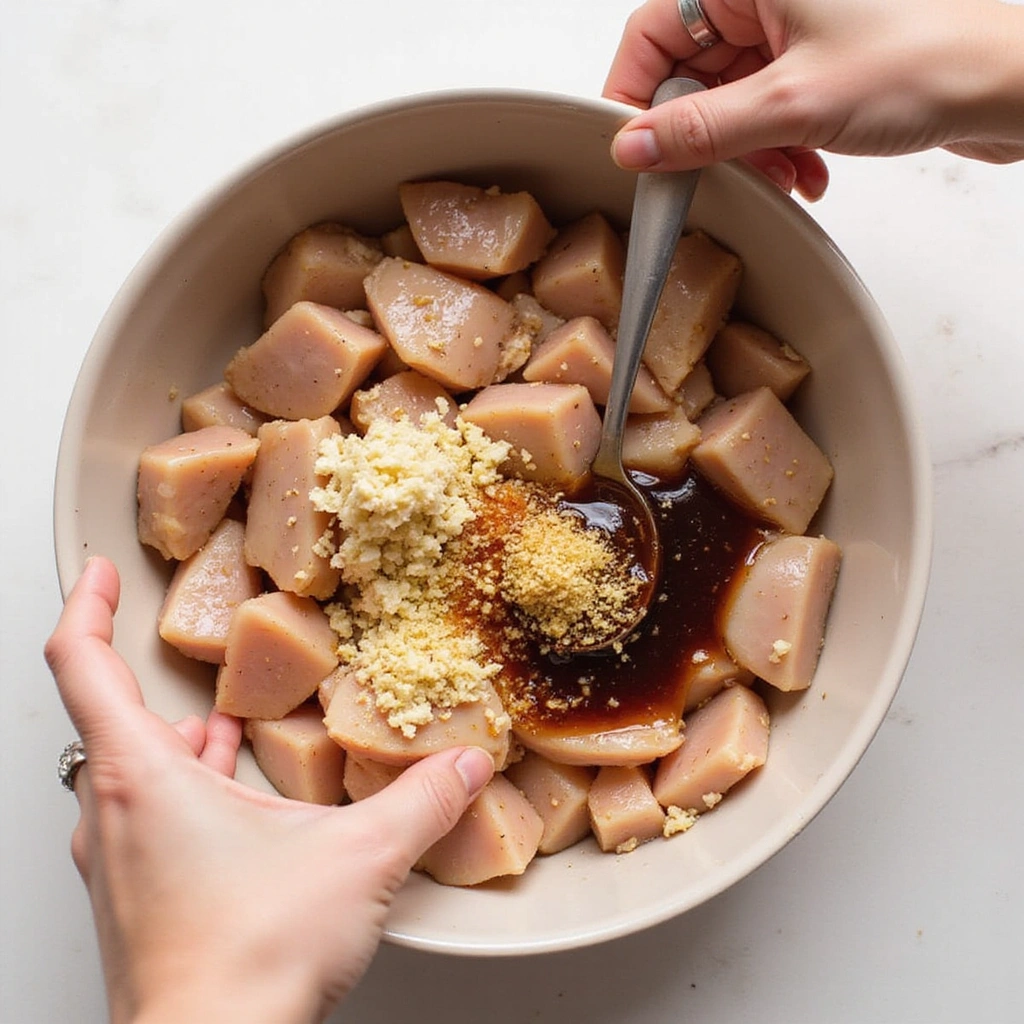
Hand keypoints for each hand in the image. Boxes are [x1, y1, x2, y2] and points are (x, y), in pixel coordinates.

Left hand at [45, 556, 493, 1023]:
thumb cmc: (244, 962)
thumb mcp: (357, 858)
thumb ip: (421, 801)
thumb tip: (466, 766)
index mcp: (140, 776)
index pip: (82, 663)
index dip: (90, 605)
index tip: (103, 573)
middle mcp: (110, 815)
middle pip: (111, 719)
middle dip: (160, 686)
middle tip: (198, 665)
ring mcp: (117, 865)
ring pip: (133, 777)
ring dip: (179, 749)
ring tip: (227, 732)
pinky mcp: (138, 904)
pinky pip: (146, 825)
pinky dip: (184, 799)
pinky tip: (237, 814)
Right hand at [604, 0, 1023, 197]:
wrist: (1009, 84)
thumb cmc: (928, 60)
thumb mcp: (792, 104)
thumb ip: (700, 130)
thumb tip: (632, 147)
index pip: (652, 32)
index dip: (636, 98)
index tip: (637, 152)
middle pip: (690, 72)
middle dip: (705, 135)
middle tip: (716, 174)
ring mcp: (795, 29)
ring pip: (729, 100)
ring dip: (746, 152)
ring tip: (780, 175)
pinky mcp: (819, 63)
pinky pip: (766, 112)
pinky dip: (777, 148)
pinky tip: (806, 170)